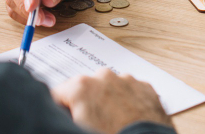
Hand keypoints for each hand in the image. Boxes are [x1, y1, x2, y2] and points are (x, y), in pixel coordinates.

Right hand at [52, 68, 171, 133]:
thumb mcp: (79, 127)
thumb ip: (68, 115)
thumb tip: (68, 115)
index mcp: (81, 87)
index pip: (59, 93)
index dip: (62, 108)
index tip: (69, 118)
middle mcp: (103, 76)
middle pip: (86, 88)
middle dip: (87, 103)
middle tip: (94, 123)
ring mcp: (126, 80)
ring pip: (109, 88)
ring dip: (108, 101)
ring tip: (114, 122)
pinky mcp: (145, 87)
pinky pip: (130, 91)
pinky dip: (128, 102)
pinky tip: (128, 118)